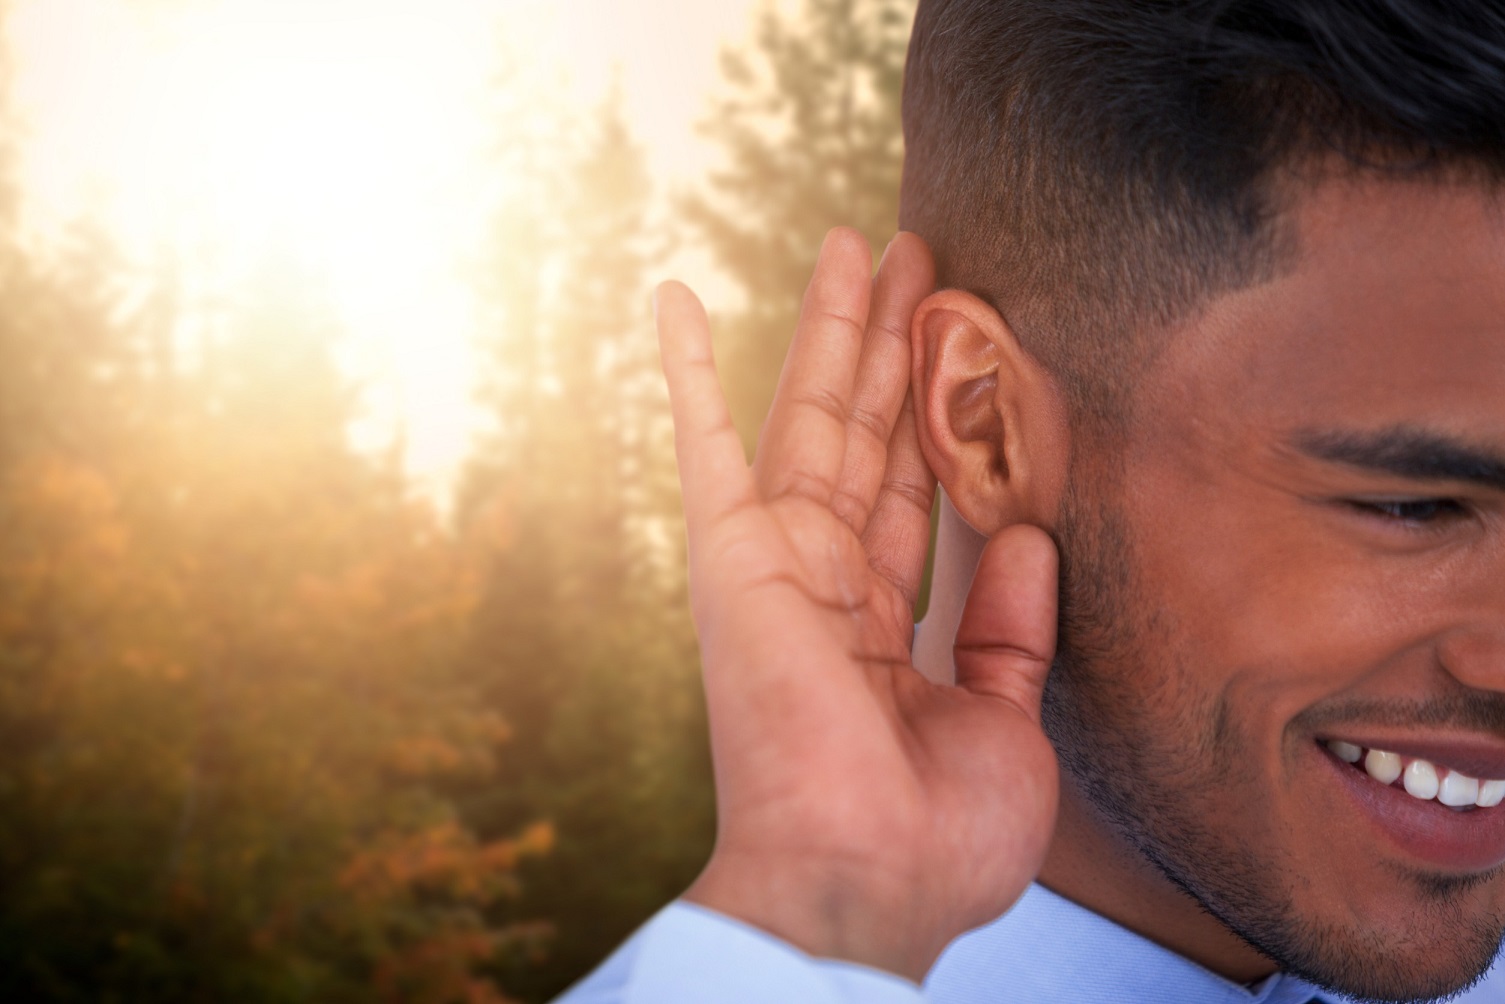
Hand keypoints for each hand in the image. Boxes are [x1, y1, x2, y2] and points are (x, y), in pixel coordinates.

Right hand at [656, 228, 1059, 980]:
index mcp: (880, 620)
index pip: (908, 490)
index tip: (953, 341)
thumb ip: (1004, 630)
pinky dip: (687, 371)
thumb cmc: (935, 838)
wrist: (870, 884)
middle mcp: (823, 578)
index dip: (932, 415)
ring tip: (848, 243)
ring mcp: (775, 561)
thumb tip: (1018, 538)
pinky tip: (676, 297)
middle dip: (888, 344)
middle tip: (911, 252)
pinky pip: (704, 446)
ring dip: (827, 328)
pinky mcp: (733, 555)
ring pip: (807, 415)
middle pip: (863, 432)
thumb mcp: (1005, 723)